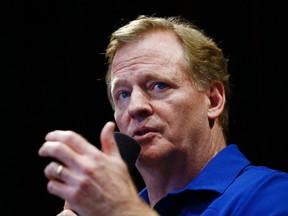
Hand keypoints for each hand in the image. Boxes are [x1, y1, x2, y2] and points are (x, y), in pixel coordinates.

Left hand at [39, 121, 155, 215]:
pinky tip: (59, 184)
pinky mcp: (73, 197)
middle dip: (46, 147)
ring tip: (52, 170)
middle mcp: (86, 167)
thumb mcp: (118, 161)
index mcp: (96, 156)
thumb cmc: (122, 187)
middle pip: (57, 149)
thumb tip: (108, 126)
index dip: (57, 134)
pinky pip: (53, 186)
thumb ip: (109, 142)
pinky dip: (53, 184)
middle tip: (44, 149)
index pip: (71, 138)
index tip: (51, 136)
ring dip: (49, 168)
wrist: (123, 211)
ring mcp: (78, 182)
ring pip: (52, 169)